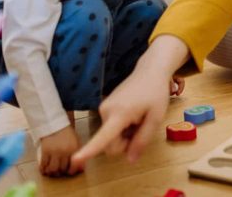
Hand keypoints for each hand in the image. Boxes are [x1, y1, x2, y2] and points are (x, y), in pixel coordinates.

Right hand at [38, 125, 82, 176]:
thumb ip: (79, 154)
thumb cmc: (67, 135)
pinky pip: (43, 165)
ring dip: (51, 173)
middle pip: (62, 169)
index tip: (68, 172)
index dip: (71, 171)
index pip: (73, 166)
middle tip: (59, 173)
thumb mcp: (76, 142)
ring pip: (52, 169)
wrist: (56, 125)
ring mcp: (54, 151)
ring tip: (51, 172)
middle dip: (60, 172)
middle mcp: (64, 151)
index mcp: (74, 149)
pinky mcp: (44, 151)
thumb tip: (81, 169)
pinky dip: (43, 169)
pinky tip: (44, 170)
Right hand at [71, 35, 188, 168]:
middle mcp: (105, 111)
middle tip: (141, 127)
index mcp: (119, 114)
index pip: (103, 136)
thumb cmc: (156, 93)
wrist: (150, 71)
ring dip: (125, 134)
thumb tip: (130, 160)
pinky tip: (133, 114)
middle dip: (125, 143)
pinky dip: (122, 127)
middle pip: (110, 144)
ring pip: (110, 136)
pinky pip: (110, 127)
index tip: (75, 159)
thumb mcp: (155, 118)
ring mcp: (103, 108)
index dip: (90, 150)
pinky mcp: (104, 107)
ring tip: (138, 118)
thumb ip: (142, 140)